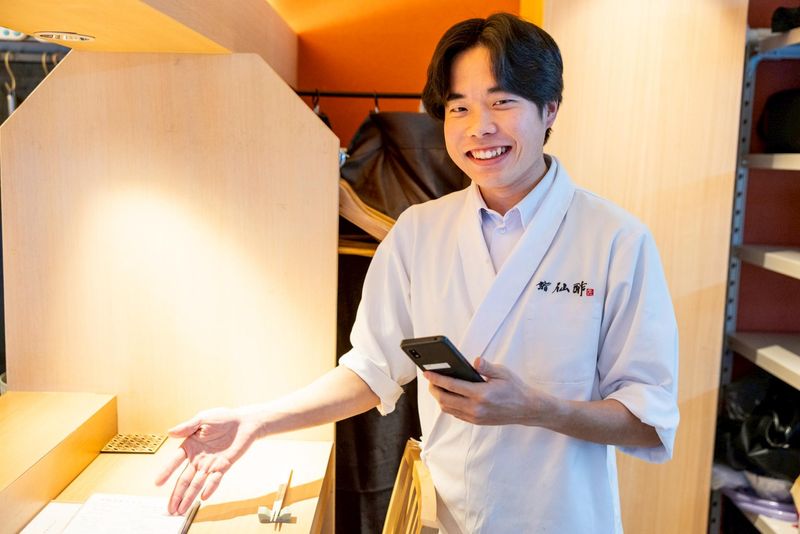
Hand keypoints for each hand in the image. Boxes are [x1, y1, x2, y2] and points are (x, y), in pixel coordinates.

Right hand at [154, 407, 259, 513]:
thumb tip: (170, 432)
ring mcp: (210, 464)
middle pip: (184, 479)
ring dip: (189, 496)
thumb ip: (187, 427)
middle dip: (176, 494)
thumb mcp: (203, 418)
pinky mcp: (223, 466)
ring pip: (197, 483)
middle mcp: (198, 458)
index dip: (166, 471)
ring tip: (181, 510)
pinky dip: (210, 487)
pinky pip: (216, 480)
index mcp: (190, 446)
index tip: (157, 483)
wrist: (244, 422)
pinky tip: (204, 497)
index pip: (175, 460)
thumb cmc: (223, 418)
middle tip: (169, 508)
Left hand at [425, 357, 553, 425]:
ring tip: (437, 386)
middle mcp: (476, 408)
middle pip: (445, 399)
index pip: (452, 386)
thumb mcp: (502, 373)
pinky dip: (448, 405)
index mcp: (481, 394)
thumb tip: (475, 361)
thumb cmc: (514, 388)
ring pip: (448, 409)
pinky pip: (455, 414)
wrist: (526, 409)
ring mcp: (475, 417)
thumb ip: (486, 367)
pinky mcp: (476, 422)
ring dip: (439, 398)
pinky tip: (448, 395)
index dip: (437, 379)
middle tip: (430, 379)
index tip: (427, 373)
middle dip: (434, 389)